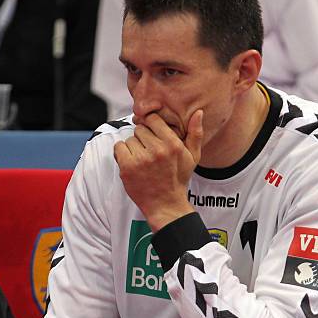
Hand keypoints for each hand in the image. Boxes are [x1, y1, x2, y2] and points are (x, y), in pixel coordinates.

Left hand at [114, 109, 202, 230]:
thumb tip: (198, 112)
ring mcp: (141, 159)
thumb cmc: (178, 180)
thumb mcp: (193, 157)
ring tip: (142, 162)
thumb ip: (195, 134)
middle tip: (149, 154)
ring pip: (130, 139)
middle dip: (143, 139)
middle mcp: (157, 150)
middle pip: (140, 129)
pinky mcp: (128, 167)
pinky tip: (132, 164)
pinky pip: (119, 147)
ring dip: (133, 148)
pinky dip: (122, 154)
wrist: (166, 205)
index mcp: (173, 144)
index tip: (152, 137)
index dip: (151, 127)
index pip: (153, 119)